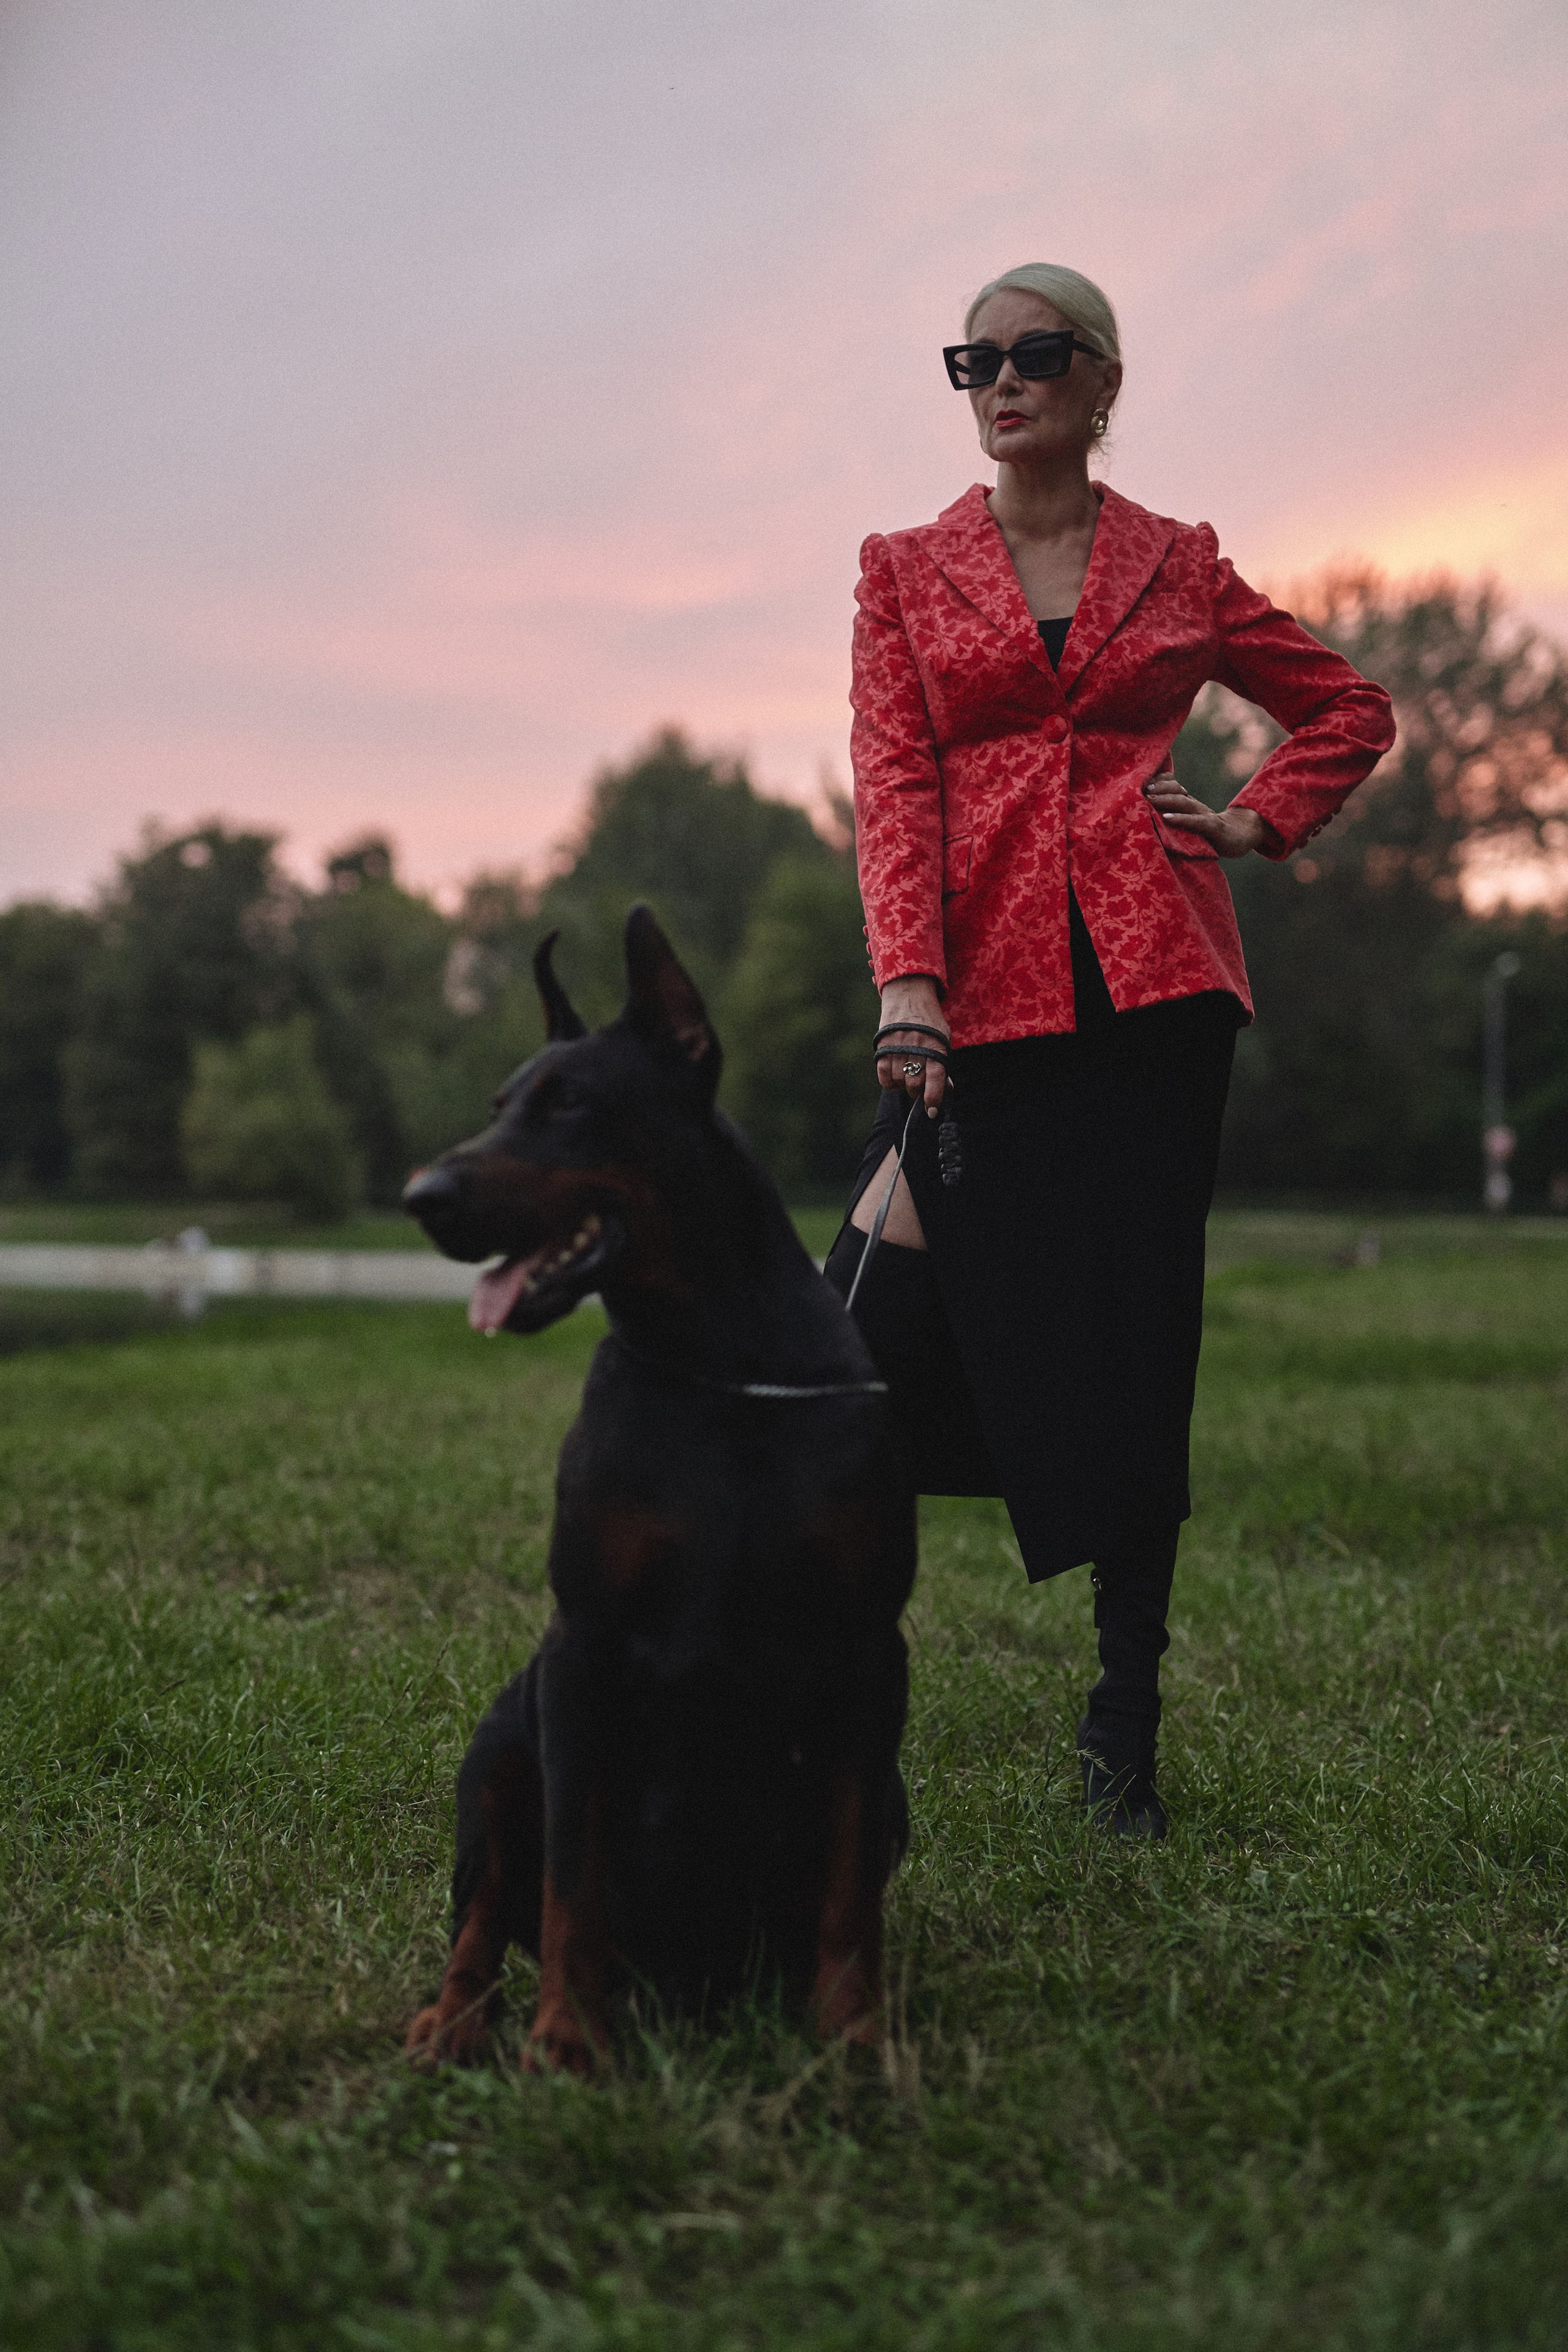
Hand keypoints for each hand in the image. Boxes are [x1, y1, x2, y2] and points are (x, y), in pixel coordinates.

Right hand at [875, 976, 948, 1117]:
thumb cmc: (929, 1021)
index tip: (931, 1110)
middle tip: (919, 1085)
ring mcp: (898, 1046)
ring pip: (899, 1081)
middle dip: (918, 1091)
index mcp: (935, 1046)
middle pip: (915, 1083)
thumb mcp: (943, 1039)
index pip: (935, 1078)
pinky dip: (890, 1082)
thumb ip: (943, 1064)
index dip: (933, 1097)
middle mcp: (917, 1047)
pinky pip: (883, 1075)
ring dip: (904, 1085)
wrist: (909, 994)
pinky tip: (895, 1076)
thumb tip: (947, 1089)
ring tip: (907, 1075)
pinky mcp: (883, 1046)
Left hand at [1144, 770, 1267, 858]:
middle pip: (1177, 790)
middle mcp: (1195, 805)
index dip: (1159, 781)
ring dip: (1166, 799)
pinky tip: (1167, 818)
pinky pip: (1196, 821)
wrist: (1240, 835)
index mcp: (1189, 803)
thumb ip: (1174, 815)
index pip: (1174, 785)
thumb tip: (1148, 812)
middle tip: (1142, 789)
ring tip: (1151, 799)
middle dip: (1159, 788)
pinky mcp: (1213, 828)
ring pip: (1184, 802)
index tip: (1141, 781)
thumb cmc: (1209, 831)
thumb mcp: (1190, 820)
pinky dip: (1181, 819)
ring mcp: (1205, 815)